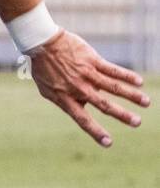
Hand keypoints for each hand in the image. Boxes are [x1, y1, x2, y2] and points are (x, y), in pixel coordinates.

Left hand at [28, 29, 148, 146]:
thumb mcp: (48, 89)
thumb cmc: (44, 68)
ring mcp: (86, 74)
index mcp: (66, 99)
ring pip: (113, 87)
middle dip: (122, 115)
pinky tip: (139, 82)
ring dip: (131, 96)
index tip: (109, 143)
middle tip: (137, 123)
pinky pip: (113, 70)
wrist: (42, 44)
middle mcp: (78, 88)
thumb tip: (82, 106)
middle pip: (103, 105)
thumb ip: (65, 100)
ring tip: (146, 103)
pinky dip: (127, 76)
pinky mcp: (92, 60)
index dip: (96, 132)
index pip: (83, 119)